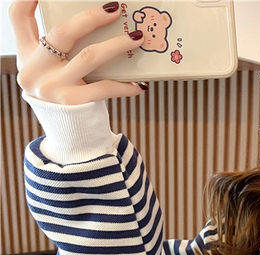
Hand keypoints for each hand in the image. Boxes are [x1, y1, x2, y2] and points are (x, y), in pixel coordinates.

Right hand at [8, 0, 145, 103]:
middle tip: (115, 9)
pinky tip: (140, 85)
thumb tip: (92, 23)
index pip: (18, 17)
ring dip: (117, 45)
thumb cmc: (65, 97)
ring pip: (89, 56)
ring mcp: (54, 87)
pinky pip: (104, 88)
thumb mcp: (50, 72)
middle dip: (90, 17)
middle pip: (62, 33)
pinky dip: (124, 86)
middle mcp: (36, 69)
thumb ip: (58, 50)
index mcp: (27, 55)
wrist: (69, 137)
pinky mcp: (74, 103)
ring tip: (137, 38)